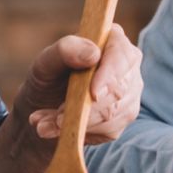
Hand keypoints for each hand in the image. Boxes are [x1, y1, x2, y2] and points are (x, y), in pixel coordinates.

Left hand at [16, 24, 141, 144]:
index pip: (122, 55)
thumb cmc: (48, 77)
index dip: (110, 75)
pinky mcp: (123, 117)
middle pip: (121, 89)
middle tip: (57, 116)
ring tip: (50, 121)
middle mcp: (127, 66)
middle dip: (88, 108)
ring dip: (79, 122)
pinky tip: (57, 128)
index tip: (93, 94)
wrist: (44, 107)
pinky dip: (80, 132)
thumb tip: (93, 54)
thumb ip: (65, 50)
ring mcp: (129, 92)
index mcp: (112, 41)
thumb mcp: (46, 61)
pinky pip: (109, 129)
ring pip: (114, 113)